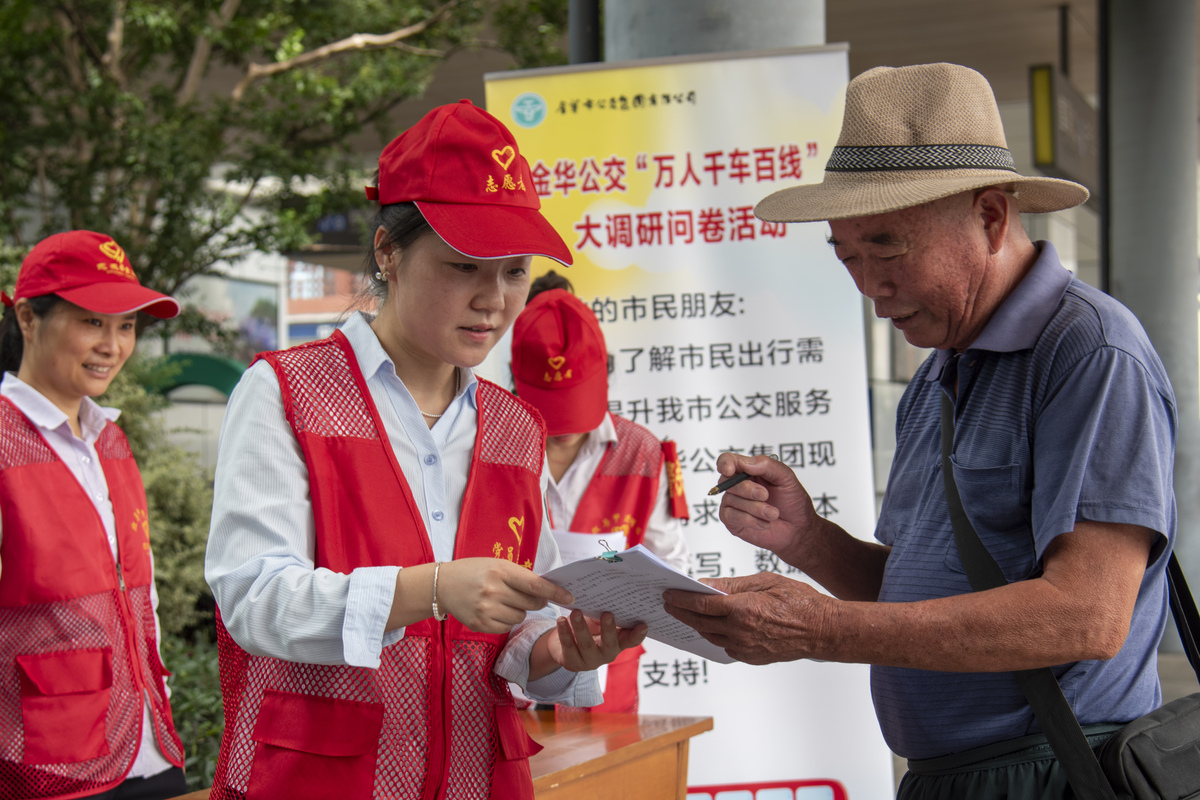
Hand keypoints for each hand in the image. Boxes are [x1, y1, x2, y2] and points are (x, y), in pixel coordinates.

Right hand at [435, 558, 574, 633]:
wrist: (443, 584)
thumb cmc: (476, 571)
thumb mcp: (498, 565)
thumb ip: (521, 577)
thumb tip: (548, 591)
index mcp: (500, 571)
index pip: (535, 585)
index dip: (555, 593)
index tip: (570, 597)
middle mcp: (493, 591)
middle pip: (531, 604)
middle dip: (536, 602)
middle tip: (529, 597)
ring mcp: (486, 610)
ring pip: (520, 617)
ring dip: (519, 611)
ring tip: (504, 600)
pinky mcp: (480, 624)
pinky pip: (507, 627)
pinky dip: (506, 620)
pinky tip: (494, 610)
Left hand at [543, 610, 647, 672]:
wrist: (561, 645)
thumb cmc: (586, 629)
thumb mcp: (598, 622)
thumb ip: (606, 613)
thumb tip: (611, 593)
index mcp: (617, 643)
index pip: (630, 641)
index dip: (637, 635)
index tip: (643, 625)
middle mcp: (606, 654)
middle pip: (610, 643)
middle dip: (608, 629)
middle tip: (607, 613)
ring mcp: (589, 661)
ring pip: (586, 644)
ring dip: (581, 627)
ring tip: (576, 612)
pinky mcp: (572, 663)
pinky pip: (569, 647)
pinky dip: (564, 633)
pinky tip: (561, 621)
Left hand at [662, 572, 832, 664]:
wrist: (823, 630)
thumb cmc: (800, 601)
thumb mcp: (765, 581)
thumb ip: (733, 585)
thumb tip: (707, 585)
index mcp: (743, 609)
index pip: (701, 604)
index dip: (681, 599)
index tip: (668, 594)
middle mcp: (741, 631)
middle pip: (700, 622)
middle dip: (681, 613)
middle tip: (669, 604)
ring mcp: (745, 648)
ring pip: (710, 636)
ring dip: (696, 625)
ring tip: (686, 615)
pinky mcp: (752, 657)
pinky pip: (725, 647)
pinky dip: (715, 636)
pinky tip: (711, 627)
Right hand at [716, 453, 821, 561]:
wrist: (797, 528)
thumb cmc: (792, 502)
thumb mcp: (786, 478)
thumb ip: (767, 465)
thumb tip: (745, 463)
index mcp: (748, 470)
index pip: (728, 461)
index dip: (725, 463)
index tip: (730, 470)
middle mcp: (738, 485)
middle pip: (727, 481)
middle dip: (748, 489)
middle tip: (766, 495)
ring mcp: (732, 503)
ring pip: (732, 500)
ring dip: (756, 508)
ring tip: (772, 513)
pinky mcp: (731, 520)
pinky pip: (732, 516)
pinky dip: (751, 520)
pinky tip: (764, 522)